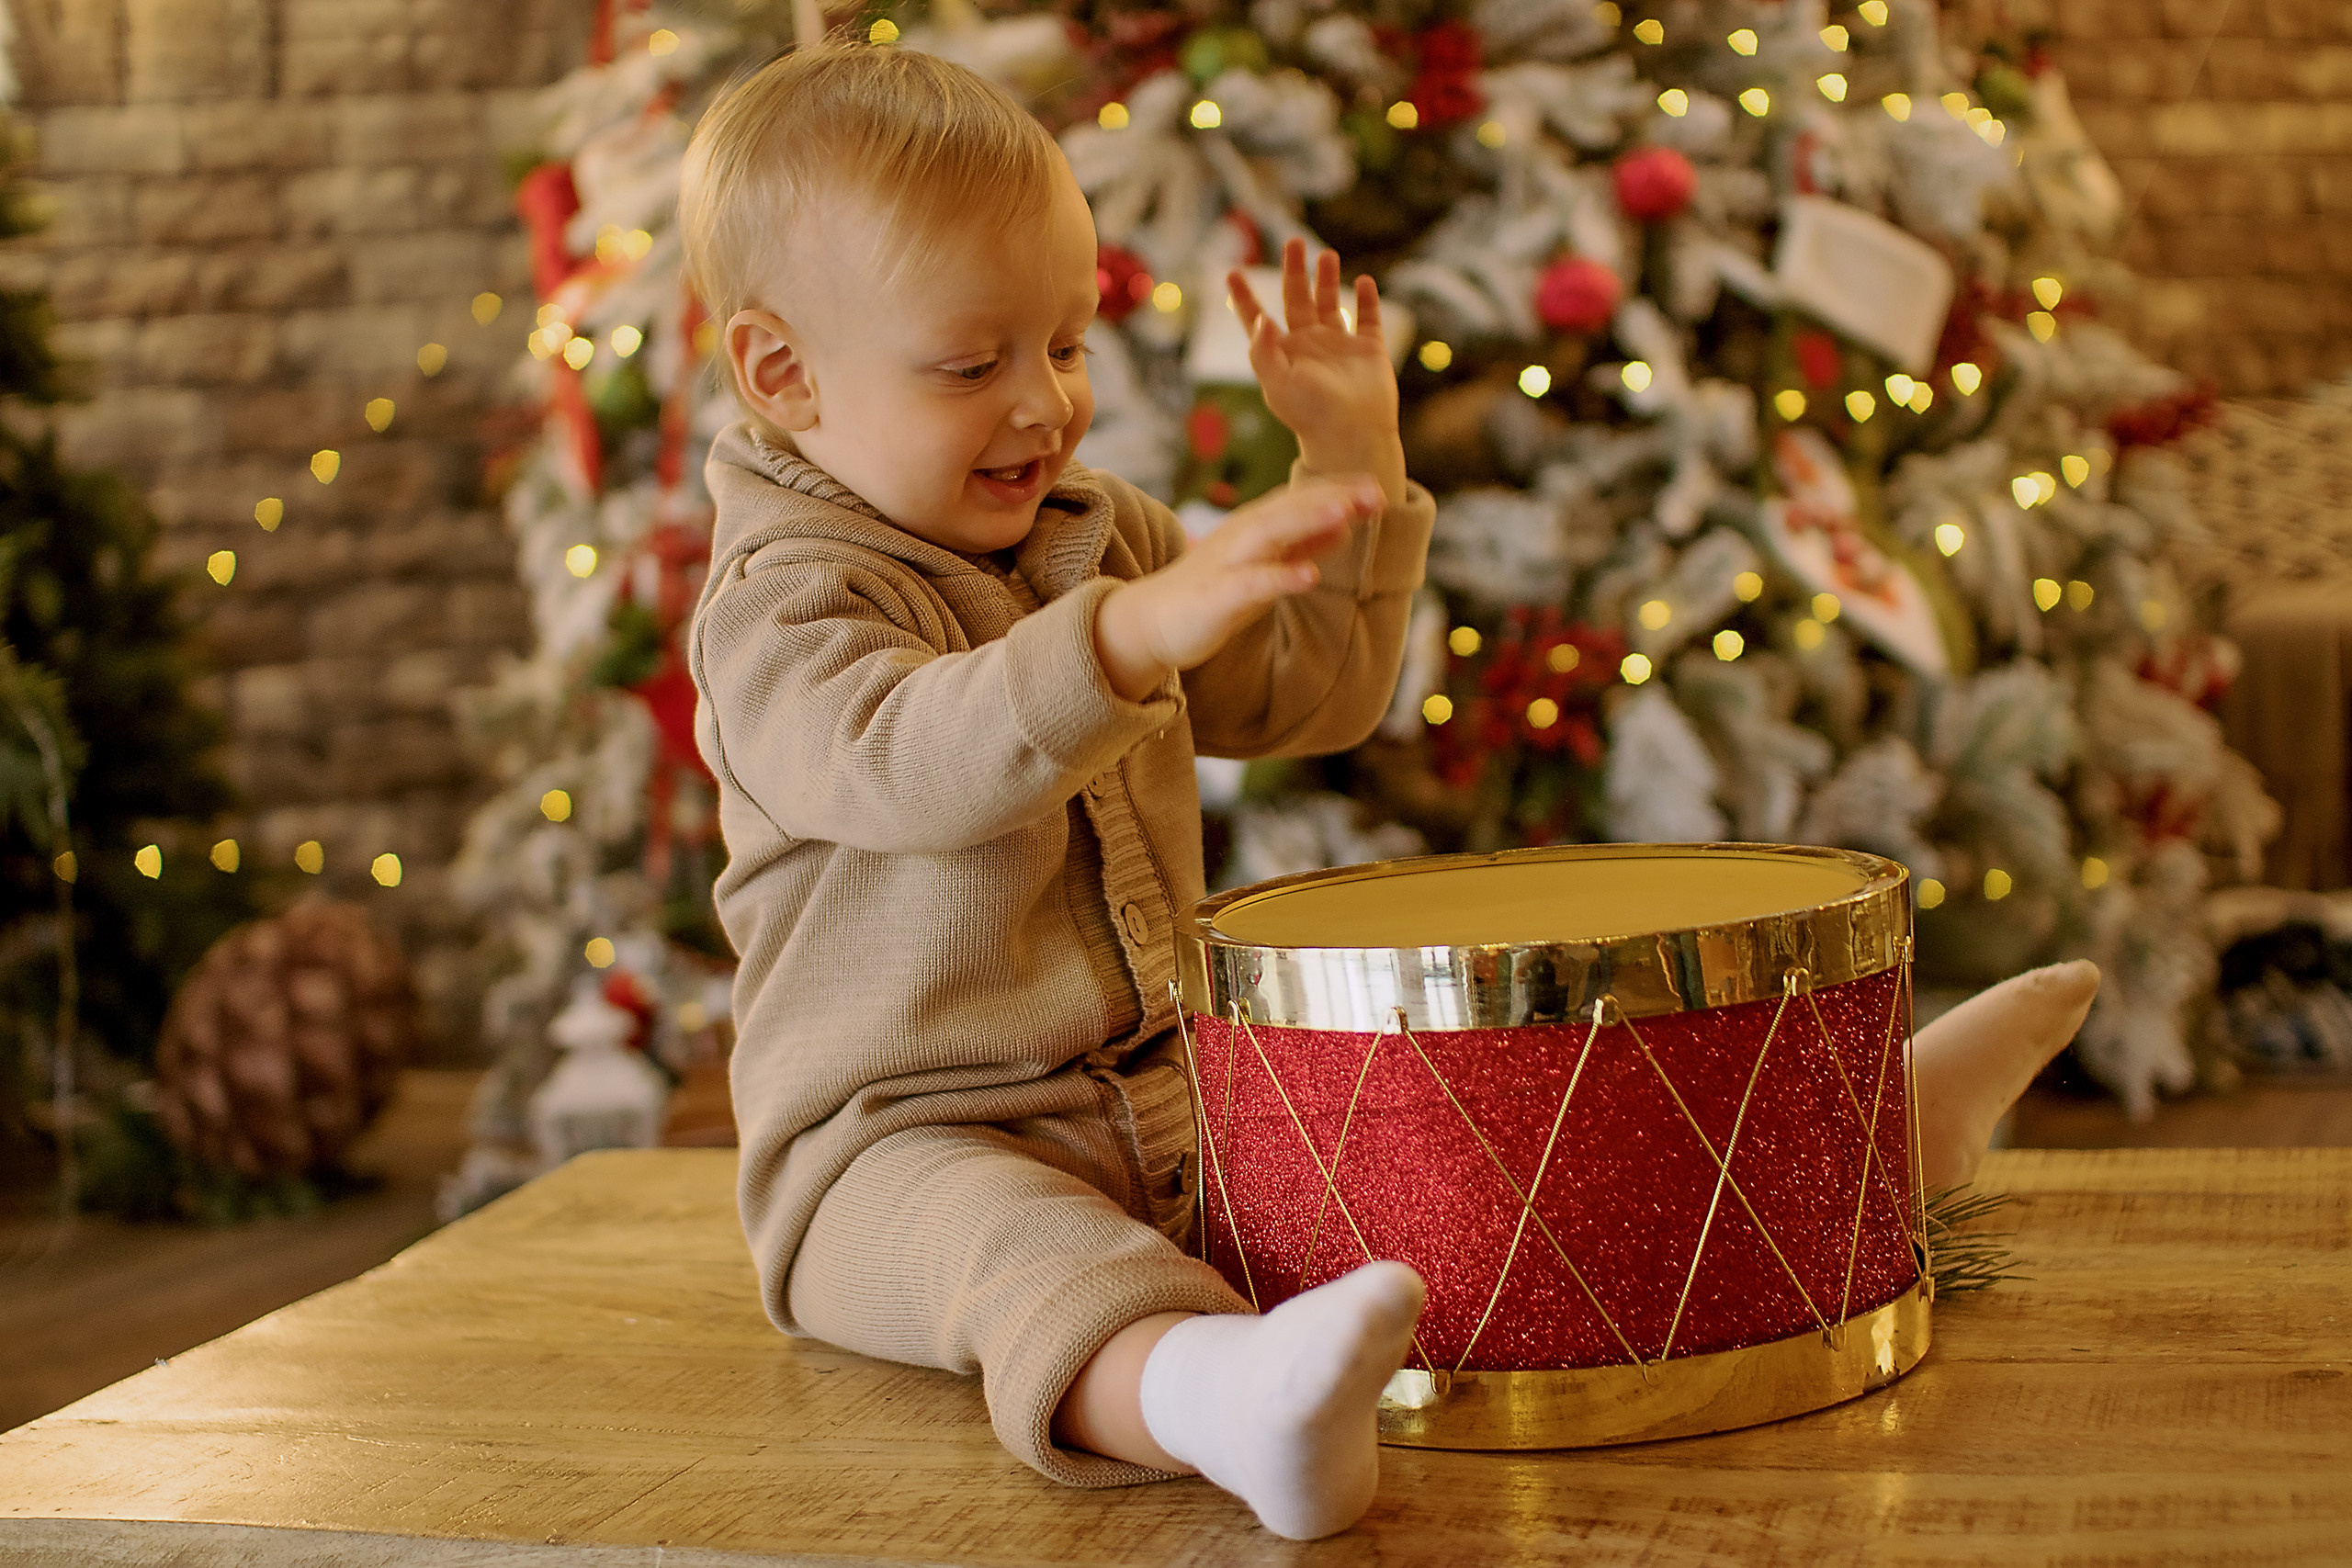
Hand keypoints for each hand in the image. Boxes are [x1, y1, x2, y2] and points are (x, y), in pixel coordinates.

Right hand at [1094, 477, 1385, 701]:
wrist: (1152, 623)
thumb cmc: (1213, 592)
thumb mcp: (1266, 564)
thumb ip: (1303, 544)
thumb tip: (1346, 525)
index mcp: (1256, 527)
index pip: (1301, 500)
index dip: (1339, 491)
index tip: (1378, 487)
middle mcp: (1242, 536)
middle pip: (1290, 509)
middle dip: (1332, 499)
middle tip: (1376, 493)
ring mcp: (1227, 563)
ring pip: (1271, 534)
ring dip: (1308, 521)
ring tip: (1346, 513)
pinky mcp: (1217, 595)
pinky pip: (1251, 583)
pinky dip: (1280, 577)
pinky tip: (1309, 575)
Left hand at [1229, 239, 1406, 505]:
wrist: (1352, 436)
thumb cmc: (1310, 415)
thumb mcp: (1277, 384)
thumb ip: (1263, 351)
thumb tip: (1260, 318)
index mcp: (1282, 352)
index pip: (1257, 318)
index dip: (1243, 298)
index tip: (1231, 272)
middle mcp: (1309, 344)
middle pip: (1297, 298)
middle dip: (1294, 270)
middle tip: (1294, 241)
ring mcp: (1339, 346)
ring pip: (1331, 303)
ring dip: (1327, 279)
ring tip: (1326, 256)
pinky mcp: (1369, 350)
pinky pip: (1368, 319)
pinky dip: (1367, 300)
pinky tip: (1363, 282)